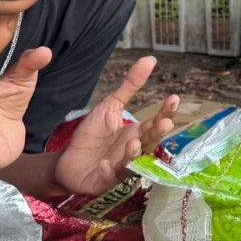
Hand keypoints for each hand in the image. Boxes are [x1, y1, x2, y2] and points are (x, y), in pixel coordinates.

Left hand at [54, 56, 179, 195]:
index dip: (165, 112)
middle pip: (148, 143)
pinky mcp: (102, 181)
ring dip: (133, 154)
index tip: (174, 98)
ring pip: (131, 163)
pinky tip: (106, 165)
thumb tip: (150, 59)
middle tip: (164, 124)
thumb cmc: (93, 135)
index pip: (155, 123)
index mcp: (136, 134)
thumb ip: (130, 86)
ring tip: (133, 143)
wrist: (67, 160)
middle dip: (156, 134)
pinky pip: (108, 178)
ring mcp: (118, 168)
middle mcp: (132, 152)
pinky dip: (108, 173)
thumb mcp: (110, 106)